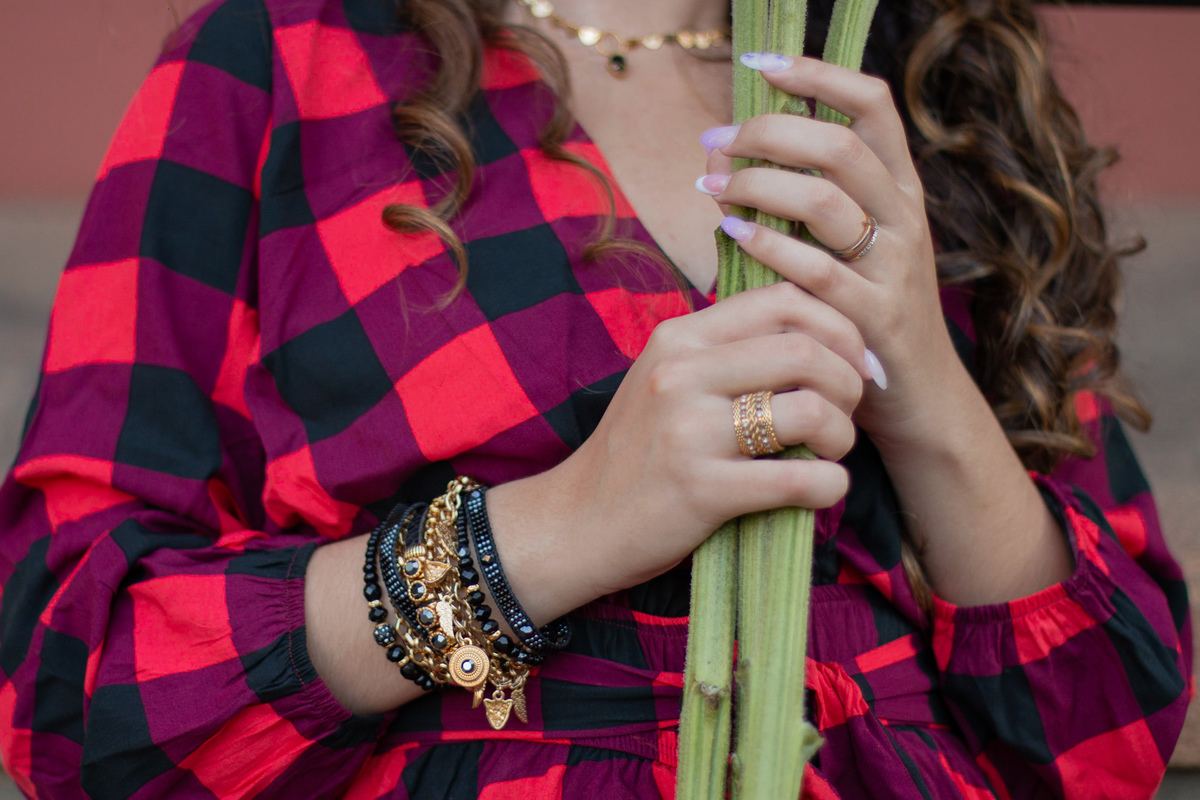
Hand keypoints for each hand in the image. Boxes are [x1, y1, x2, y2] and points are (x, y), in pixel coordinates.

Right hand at [486, 282, 870, 619]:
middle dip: (849, 382)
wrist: (575, 522)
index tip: (852, 362)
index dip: (838, 327)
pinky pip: (801, 479)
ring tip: (830, 452)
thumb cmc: (634, 454)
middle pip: (806, 349)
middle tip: (848, 412)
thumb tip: (812, 337)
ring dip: (843, 434)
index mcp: (678, 339)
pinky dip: (831, 485)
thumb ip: (722, 352)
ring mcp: (689, 430)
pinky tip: (821, 490)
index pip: (782, 300)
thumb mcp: (664, 381)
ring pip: (811, 409)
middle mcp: (681, 373)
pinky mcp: (702, 489)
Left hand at [697, 55, 1071, 604]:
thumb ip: (807, 203)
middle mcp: (906, 219)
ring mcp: (896, 269)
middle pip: (840, 146)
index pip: (872, 106)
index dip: (818, 75)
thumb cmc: (863, 319)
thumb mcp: (849, 251)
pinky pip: (817, 270)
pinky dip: (768, 245)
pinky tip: (729, 233)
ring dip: (758, 185)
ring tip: (710, 185)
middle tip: (715, 143)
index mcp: (901, 191)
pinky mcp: (876, 319)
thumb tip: (731, 154)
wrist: (917, 404)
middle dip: (769, 133)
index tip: (760, 66)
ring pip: (827, 199)